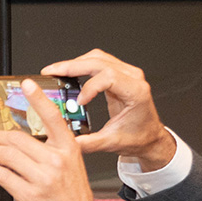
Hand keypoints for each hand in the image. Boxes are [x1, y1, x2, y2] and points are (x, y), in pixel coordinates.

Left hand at [0, 80, 125, 200]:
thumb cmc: (75, 200)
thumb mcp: (72, 167)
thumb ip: (52, 152)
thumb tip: (23, 143)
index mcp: (69, 149)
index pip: (52, 117)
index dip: (37, 99)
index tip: (26, 84)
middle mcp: (56, 160)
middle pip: (17, 138)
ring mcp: (42, 178)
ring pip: (6, 155)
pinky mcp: (29, 195)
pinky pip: (1, 175)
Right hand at [38, 47, 175, 165]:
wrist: (150, 137)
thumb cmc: (139, 137)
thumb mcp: (113, 142)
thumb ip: (90, 143)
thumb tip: (69, 141)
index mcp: (136, 92)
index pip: (109, 76)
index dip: (90, 87)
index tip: (79, 102)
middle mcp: (133, 78)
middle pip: (99, 61)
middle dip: (72, 66)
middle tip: (51, 72)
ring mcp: (127, 74)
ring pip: (98, 58)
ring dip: (75, 63)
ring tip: (56, 71)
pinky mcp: (119, 75)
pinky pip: (99, 62)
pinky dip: (81, 65)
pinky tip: (68, 73)